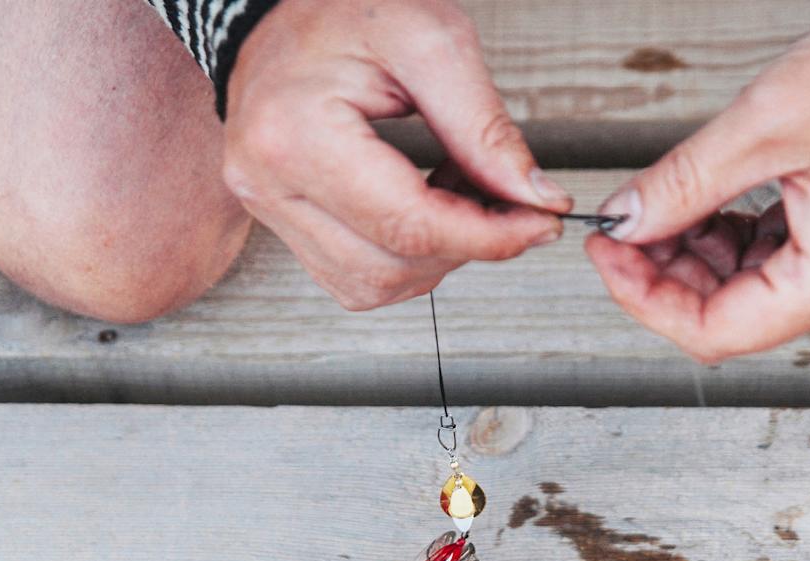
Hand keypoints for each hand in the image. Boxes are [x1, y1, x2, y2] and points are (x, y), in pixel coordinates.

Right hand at [223, 0, 570, 309]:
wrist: (284, 9)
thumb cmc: (348, 10)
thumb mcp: (432, 43)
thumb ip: (485, 128)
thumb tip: (536, 199)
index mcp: (296, 133)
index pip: (408, 224)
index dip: (488, 236)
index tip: (541, 222)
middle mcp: (269, 183)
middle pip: (390, 265)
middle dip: (467, 247)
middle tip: (511, 203)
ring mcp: (268, 209)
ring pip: (372, 284)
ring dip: (436, 257)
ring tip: (460, 194)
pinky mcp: (280, 223)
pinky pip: (353, 276)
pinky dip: (404, 258)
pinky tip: (425, 209)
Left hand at [585, 0, 809, 362]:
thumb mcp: (766, 125)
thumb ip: (683, 185)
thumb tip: (624, 223)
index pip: (714, 332)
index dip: (644, 299)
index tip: (605, 251)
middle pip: (730, 316)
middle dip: (666, 274)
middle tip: (623, 223)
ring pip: (751, 289)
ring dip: (696, 254)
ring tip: (662, 203)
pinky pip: (780, 258)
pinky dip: (733, 237)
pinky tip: (707, 199)